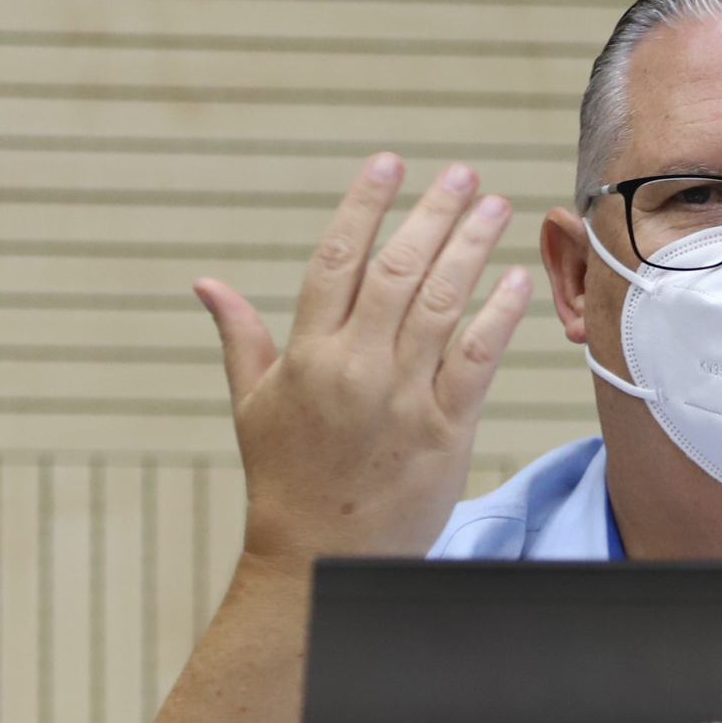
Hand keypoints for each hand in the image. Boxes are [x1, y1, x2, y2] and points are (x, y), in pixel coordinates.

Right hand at [197, 154, 528, 566]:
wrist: (320, 560)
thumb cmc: (286, 481)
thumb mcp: (251, 406)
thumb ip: (240, 337)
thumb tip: (206, 283)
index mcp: (306, 356)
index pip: (335, 261)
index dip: (363, 205)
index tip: (388, 162)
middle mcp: (353, 368)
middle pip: (395, 271)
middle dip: (431, 214)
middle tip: (461, 173)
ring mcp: (401, 397)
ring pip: (440, 305)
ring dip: (470, 249)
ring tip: (494, 207)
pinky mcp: (444, 430)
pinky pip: (476, 360)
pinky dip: (497, 316)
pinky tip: (515, 279)